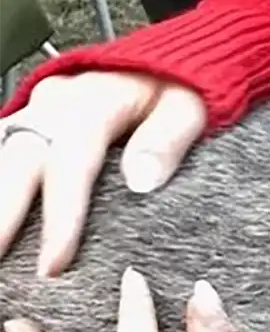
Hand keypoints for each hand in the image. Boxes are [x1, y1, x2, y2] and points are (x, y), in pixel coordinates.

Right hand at [0, 73, 205, 276]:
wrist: (163, 66)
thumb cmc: (178, 90)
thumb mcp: (189, 108)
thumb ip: (167, 140)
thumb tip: (140, 180)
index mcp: (93, 101)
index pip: (69, 164)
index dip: (59, 218)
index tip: (55, 264)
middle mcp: (53, 105)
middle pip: (16, 162)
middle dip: (3, 217)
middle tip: (1, 264)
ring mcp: (35, 113)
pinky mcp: (28, 124)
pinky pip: (1, 154)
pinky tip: (0, 219)